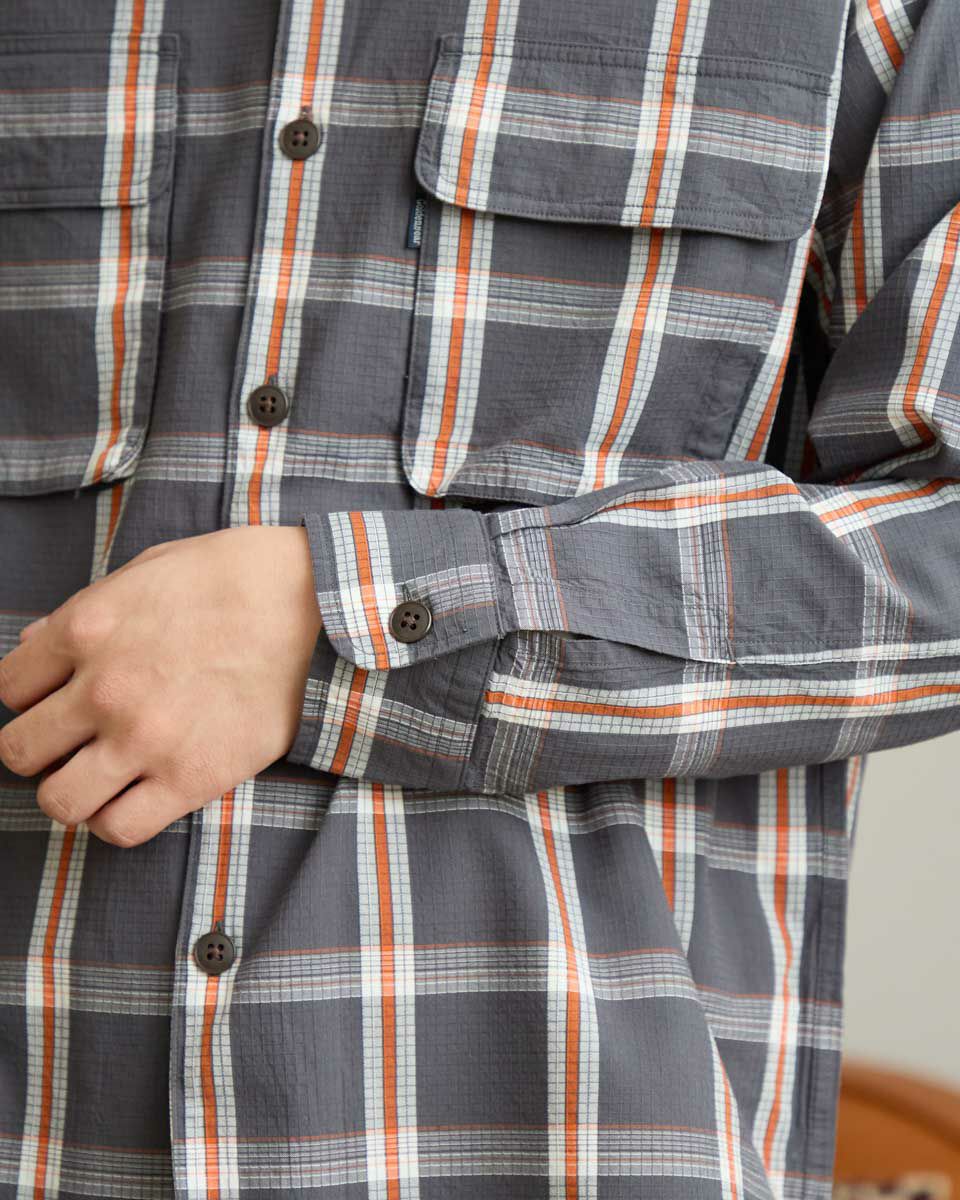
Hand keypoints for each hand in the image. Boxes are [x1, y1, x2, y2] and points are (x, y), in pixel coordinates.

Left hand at [0, 526, 322, 846]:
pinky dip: (115, 821)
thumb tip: (35, 644)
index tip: (54, 700)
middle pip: (19, 750)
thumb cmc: (239, 576)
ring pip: (58, 801)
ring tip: (98, 777)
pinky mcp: (192, 778)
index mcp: (87, 628)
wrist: (320, 606)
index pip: (9, 688)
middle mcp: (103, 689)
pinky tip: (134, 798)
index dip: (28, 697)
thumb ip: (84, 611)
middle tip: (72, 741)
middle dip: (39, 748)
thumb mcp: (150, 569)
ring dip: (70, 791)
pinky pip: (119, 829)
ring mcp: (145, 739)